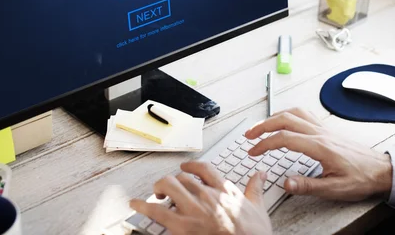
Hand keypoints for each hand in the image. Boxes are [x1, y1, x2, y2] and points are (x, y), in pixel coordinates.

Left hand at [130, 161, 272, 234]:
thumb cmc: (254, 234)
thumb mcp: (258, 209)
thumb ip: (255, 189)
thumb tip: (260, 174)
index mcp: (224, 189)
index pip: (203, 168)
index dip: (191, 166)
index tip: (185, 167)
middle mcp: (206, 195)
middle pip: (182, 177)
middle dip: (173, 181)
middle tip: (169, 188)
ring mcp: (193, 210)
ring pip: (168, 185)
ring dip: (159, 188)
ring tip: (156, 194)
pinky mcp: (182, 226)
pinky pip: (157, 211)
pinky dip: (143, 206)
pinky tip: (135, 204)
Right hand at [244, 108, 391, 201]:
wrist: (382, 170)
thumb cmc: (361, 178)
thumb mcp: (335, 188)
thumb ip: (308, 185)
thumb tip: (286, 183)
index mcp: (319, 146)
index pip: (284, 138)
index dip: (264, 144)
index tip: (253, 151)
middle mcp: (320, 133)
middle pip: (285, 119)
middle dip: (263, 125)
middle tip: (249, 135)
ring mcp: (324, 128)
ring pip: (294, 113)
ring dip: (274, 117)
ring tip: (262, 126)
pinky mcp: (327, 129)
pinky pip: (304, 114)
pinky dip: (289, 114)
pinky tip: (285, 120)